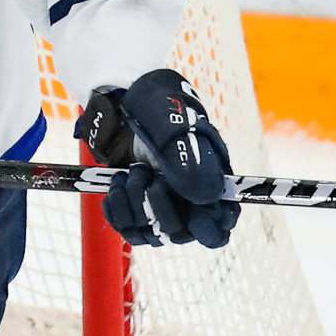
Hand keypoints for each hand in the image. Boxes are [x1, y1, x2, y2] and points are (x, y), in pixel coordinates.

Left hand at [77, 69, 238, 248]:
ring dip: (134, 202)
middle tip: (147, 171)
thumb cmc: (158, 110)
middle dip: (158, 204)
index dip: (208, 228)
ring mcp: (158, 205)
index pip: (219, 227)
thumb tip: (205, 197)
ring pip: (150, 233)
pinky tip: (117, 183)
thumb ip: (190, 161)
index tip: (194, 216)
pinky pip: (126, 227)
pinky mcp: (133, 205)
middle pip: (179, 233)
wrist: (123, 102)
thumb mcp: (174, 128)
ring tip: (132, 171)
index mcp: (209, 183)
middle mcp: (186, 200)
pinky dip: (116, 207)